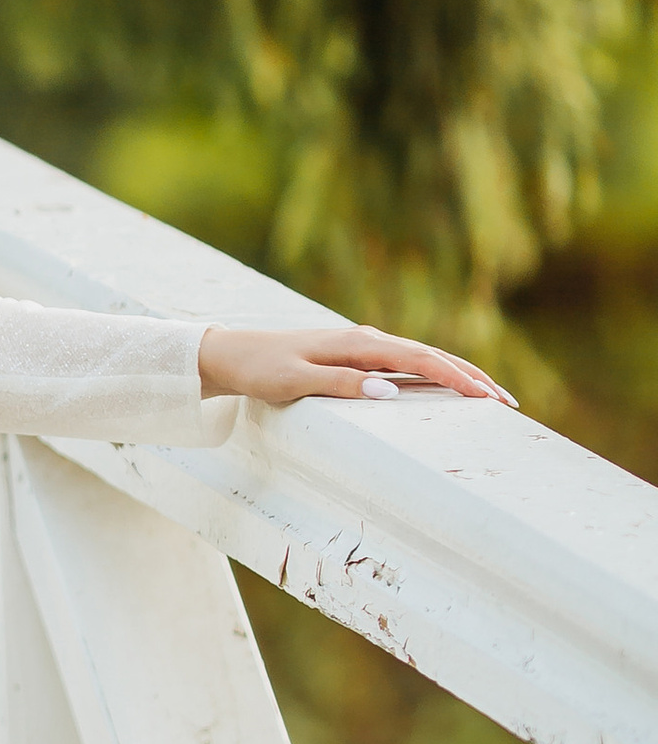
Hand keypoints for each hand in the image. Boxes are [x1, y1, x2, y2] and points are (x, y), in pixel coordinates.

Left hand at [197, 323, 514, 410]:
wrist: (233, 353)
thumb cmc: (261, 368)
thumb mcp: (296, 380)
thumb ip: (342, 384)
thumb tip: (389, 391)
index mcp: (358, 343)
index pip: (420, 361)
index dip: (458, 379)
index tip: (489, 398)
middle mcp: (367, 339)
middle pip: (432, 357)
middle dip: (472, 378)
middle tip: (508, 404)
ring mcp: (364, 345)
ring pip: (423, 359)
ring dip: (458, 375)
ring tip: (492, 397)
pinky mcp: (358, 354)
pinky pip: (405, 364)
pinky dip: (434, 375)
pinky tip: (448, 387)